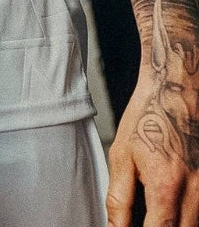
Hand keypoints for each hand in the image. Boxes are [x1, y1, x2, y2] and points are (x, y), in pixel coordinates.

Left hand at [107, 64, 198, 226]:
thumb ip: (119, 197)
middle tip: (146, 222)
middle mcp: (194, 193)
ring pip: (194, 225)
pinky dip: (188, 217)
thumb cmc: (147, 118)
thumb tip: (114, 226)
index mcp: (166, 186)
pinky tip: (172, 210)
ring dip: (175, 224)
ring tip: (155, 215)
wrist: (175, 91)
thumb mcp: (122, 155)